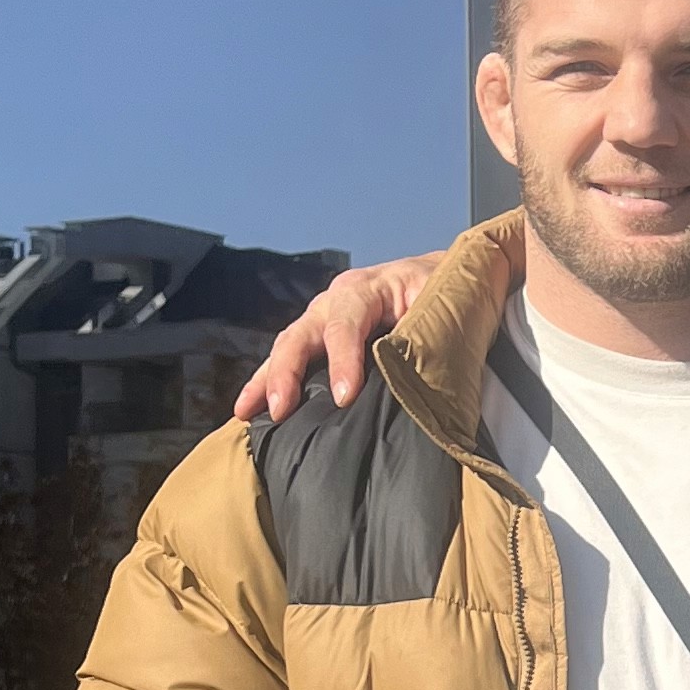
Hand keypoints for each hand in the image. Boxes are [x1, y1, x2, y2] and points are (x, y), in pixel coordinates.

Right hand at [234, 252, 450, 420]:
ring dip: (266, 380)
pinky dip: (269, 382)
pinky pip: (290, 358)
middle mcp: (334, 301)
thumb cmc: (443, 293)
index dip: (343, 360)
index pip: (345, 325)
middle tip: (280, 409)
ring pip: (287, 347)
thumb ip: (422, 332)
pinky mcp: (320, 338)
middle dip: (287, 372)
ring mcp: (323, 319)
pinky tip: (253, 410)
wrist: (440, 278)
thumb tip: (406, 374)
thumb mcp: (438, 304)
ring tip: (246, 412)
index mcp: (365, 289)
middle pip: (301, 335)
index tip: (343, 398)